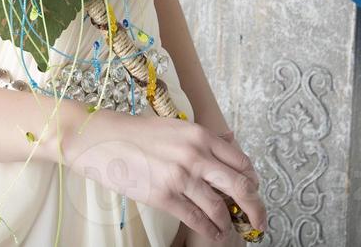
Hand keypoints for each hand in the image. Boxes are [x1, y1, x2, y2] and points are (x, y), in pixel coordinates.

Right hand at [62, 109, 267, 241]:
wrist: (101, 140)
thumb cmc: (136, 133)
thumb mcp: (174, 126)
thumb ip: (202, 138)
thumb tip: (230, 142)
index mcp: (199, 135)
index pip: (241, 162)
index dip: (252, 181)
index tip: (253, 192)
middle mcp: (194, 155)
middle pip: (240, 186)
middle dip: (255, 208)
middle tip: (259, 220)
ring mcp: (180, 177)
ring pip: (219, 208)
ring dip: (229, 223)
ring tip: (230, 230)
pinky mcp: (164, 197)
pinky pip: (196, 219)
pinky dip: (210, 230)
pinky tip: (213, 234)